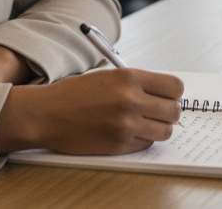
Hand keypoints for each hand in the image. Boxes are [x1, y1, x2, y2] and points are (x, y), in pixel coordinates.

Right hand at [0, 68, 184, 154]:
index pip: (175, 87)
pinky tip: (127, 131)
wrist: (46, 114)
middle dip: (169, 112)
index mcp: (129, 78)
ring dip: (158, 128)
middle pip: (174, 111)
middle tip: (158, 111)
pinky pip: (145, 144)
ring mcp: (126, 125)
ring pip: (165, 131)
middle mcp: (131, 100)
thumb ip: (136, 82)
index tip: (167, 95)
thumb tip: (162, 92)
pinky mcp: (119, 145)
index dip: (173, 93)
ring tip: (144, 123)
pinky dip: (142, 139)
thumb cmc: (73, 93)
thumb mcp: (107, 75)